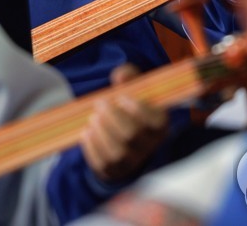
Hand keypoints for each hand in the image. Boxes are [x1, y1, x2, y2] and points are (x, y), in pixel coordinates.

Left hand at [80, 64, 168, 183]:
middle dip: (112, 117)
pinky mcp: (114, 170)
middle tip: (100, 103)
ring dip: (101, 132)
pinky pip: (102, 163)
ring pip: (117, 151)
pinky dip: (91, 147)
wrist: (124, 136)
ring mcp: (132, 161)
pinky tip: (87, 132)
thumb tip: (121, 76)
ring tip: (93, 118)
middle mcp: (149, 146)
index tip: (121, 96)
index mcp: (159, 125)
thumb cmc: (130, 106)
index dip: (137, 108)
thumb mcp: (134, 88)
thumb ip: (129, 76)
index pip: (155, 121)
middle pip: (131, 135)